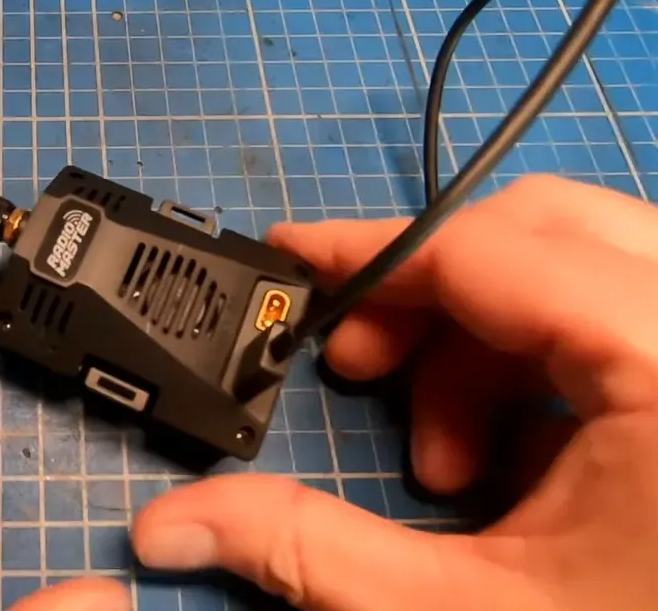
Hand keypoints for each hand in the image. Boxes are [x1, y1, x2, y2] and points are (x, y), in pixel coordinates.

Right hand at [121, 175, 657, 609]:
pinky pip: (617, 324)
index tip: (291, 263)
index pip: (493, 247)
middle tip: (359, 374)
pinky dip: (539, 373)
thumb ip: (305, 549)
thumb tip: (169, 522)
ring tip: (441, 460)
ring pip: (583, 272)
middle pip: (545, 233)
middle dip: (428, 297)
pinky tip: (511, 470)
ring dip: (481, 343)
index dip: (373, 251)